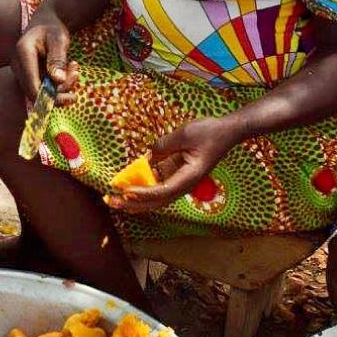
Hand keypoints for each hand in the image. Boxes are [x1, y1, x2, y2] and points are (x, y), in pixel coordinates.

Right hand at [11, 12, 77, 103]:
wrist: (44, 23)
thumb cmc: (52, 28)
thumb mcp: (59, 39)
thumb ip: (57, 59)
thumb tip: (58, 81)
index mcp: (23, 53)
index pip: (31, 84)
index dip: (48, 97)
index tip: (71, 98)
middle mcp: (17, 65)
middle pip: (35, 91)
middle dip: (59, 91)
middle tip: (77, 76)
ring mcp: (21, 72)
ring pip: (40, 91)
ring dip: (61, 86)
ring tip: (74, 68)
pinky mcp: (27, 76)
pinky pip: (42, 87)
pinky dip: (58, 84)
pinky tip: (69, 70)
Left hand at [108, 117, 242, 213]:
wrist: (225, 132)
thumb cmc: (209, 132)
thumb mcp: (185, 134)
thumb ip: (164, 145)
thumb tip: (147, 156)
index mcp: (189, 177)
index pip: (163, 191)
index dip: (144, 193)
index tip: (126, 192)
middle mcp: (184, 184)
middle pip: (156, 201)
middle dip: (132, 203)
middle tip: (110, 201)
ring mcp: (180, 182)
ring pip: (155, 198)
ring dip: (134, 200)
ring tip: (113, 200)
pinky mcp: (176, 176)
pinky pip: (156, 188)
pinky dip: (140, 191)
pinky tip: (125, 191)